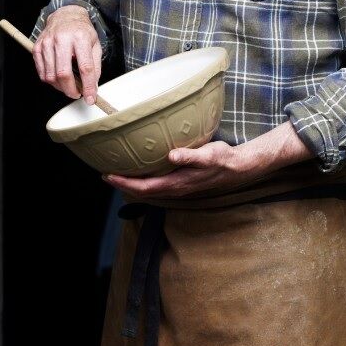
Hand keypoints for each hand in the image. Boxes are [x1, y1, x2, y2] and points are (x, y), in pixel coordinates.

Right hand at [33, 5, 102, 102]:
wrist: (65, 15)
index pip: (85, 67)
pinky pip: (41, 72)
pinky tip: (58, 79)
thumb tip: (92, 87)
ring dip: (60, 87)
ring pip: (51, 75)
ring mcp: (47, 43)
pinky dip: (50, 80)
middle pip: (64, 73)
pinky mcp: (37, 47)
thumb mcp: (95, 45)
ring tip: (68, 86)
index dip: (88, 86)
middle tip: (76, 94)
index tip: (90, 98)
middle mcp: (62, 39)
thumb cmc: (81, 31)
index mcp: (80, 37)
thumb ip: (95, 67)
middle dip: (71, 90)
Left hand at [105, 123, 312, 200]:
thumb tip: (172, 155)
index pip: (144, 187)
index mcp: (177, 183)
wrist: (239, 168)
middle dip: (122, 184)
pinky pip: (157, 183)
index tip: (107, 175)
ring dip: (132, 183)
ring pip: (149, 189)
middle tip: (105, 173)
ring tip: (118, 172)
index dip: (124, 183)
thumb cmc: (223, 159)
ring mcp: (178, 187)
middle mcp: (175, 188)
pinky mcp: (181, 182)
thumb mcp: (209, 155)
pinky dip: (144, 179)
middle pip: (142, 191)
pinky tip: (142, 169)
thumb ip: (191, 156)